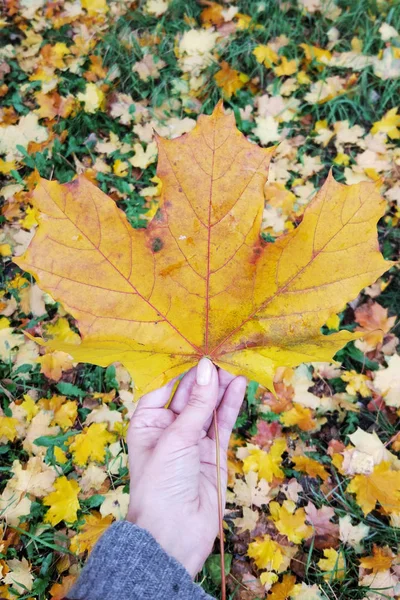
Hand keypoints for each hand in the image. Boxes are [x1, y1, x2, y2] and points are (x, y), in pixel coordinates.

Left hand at [126, 358, 246, 577]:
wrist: (173, 534)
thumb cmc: (160, 484)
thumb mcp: (176, 438)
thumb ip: (197, 404)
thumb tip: (208, 368)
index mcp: (148, 423)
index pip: (167, 389)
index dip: (185, 374)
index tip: (202, 357)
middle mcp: (169, 430)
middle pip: (190, 396)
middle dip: (206, 379)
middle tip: (223, 359)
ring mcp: (193, 441)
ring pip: (209, 408)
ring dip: (221, 389)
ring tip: (235, 369)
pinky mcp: (213, 453)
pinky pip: (223, 423)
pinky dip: (231, 405)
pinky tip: (239, 386)